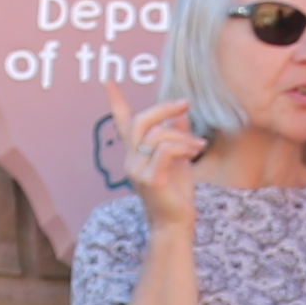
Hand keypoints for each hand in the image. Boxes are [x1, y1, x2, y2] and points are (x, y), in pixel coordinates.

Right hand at [113, 87, 203, 236]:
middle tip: (186, 104)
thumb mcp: (178, 160)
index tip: (107, 80)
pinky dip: (184, 147)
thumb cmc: (176, 194)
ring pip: (158, 135)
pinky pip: (166, 150)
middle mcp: (131, 160)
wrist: (175, 224)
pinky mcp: (149, 179)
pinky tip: (196, 152)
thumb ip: (176, 137)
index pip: (123, 123)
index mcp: (135, 153)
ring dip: (183, 136)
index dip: (115, 101)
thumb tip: (180, 116)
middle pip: (141, 121)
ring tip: (199, 146)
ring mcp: (137, 170)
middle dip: (165, 108)